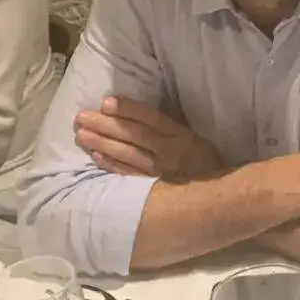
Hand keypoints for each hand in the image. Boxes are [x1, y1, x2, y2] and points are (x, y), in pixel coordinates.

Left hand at [74, 96, 224, 181]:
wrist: (217, 197)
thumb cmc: (205, 164)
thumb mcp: (195, 140)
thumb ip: (171, 129)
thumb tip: (142, 115)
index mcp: (181, 136)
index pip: (151, 118)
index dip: (129, 109)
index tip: (107, 102)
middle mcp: (168, 152)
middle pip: (134, 135)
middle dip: (106, 125)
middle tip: (82, 116)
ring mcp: (159, 171)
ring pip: (127, 154)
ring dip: (102, 143)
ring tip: (82, 134)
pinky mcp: (151, 188)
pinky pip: (128, 174)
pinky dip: (111, 165)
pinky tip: (96, 156)